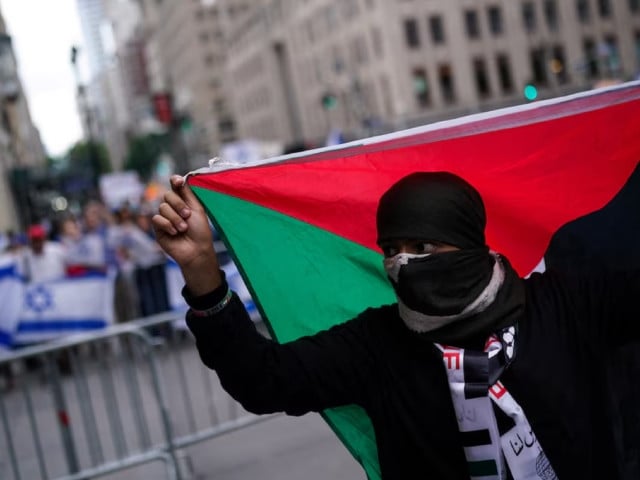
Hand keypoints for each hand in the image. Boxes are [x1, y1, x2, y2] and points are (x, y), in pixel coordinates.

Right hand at [153, 175, 221, 294]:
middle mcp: (173, 208)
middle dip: (178, 205)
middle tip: (188, 215)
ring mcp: (165, 217)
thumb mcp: (197, 210)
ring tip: (183, 229)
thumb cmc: (200, 231)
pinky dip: (167, 225)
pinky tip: (174, 233)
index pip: (176, 187)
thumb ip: (188, 194)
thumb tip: (181, 178)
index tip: (177, 182)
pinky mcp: (158, 228)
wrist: (196, 250)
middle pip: (167, 195)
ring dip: (175, 218)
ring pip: (163, 208)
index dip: (175, 182)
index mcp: (184, 201)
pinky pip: (157, 219)